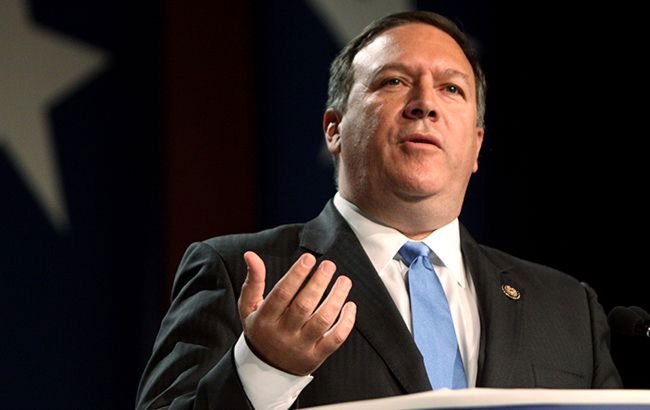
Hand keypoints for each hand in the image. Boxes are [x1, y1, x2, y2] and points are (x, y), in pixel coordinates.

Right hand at [238, 251, 355, 375]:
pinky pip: (335, 339)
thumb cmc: (260, 329)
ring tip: (344, 280)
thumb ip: (253, 281)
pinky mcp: (316, 356)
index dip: (296, 275)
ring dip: (336, 298)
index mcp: (265, 319)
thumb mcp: (249, 307)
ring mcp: (301, 346)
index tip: (309, 258)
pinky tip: (350, 305)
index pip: (282, 294)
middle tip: (329, 265)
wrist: (266, 369)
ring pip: (322, 321)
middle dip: (319, 283)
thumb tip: (251, 255)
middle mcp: (283, 333)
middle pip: (304, 305)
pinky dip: (346, 322)